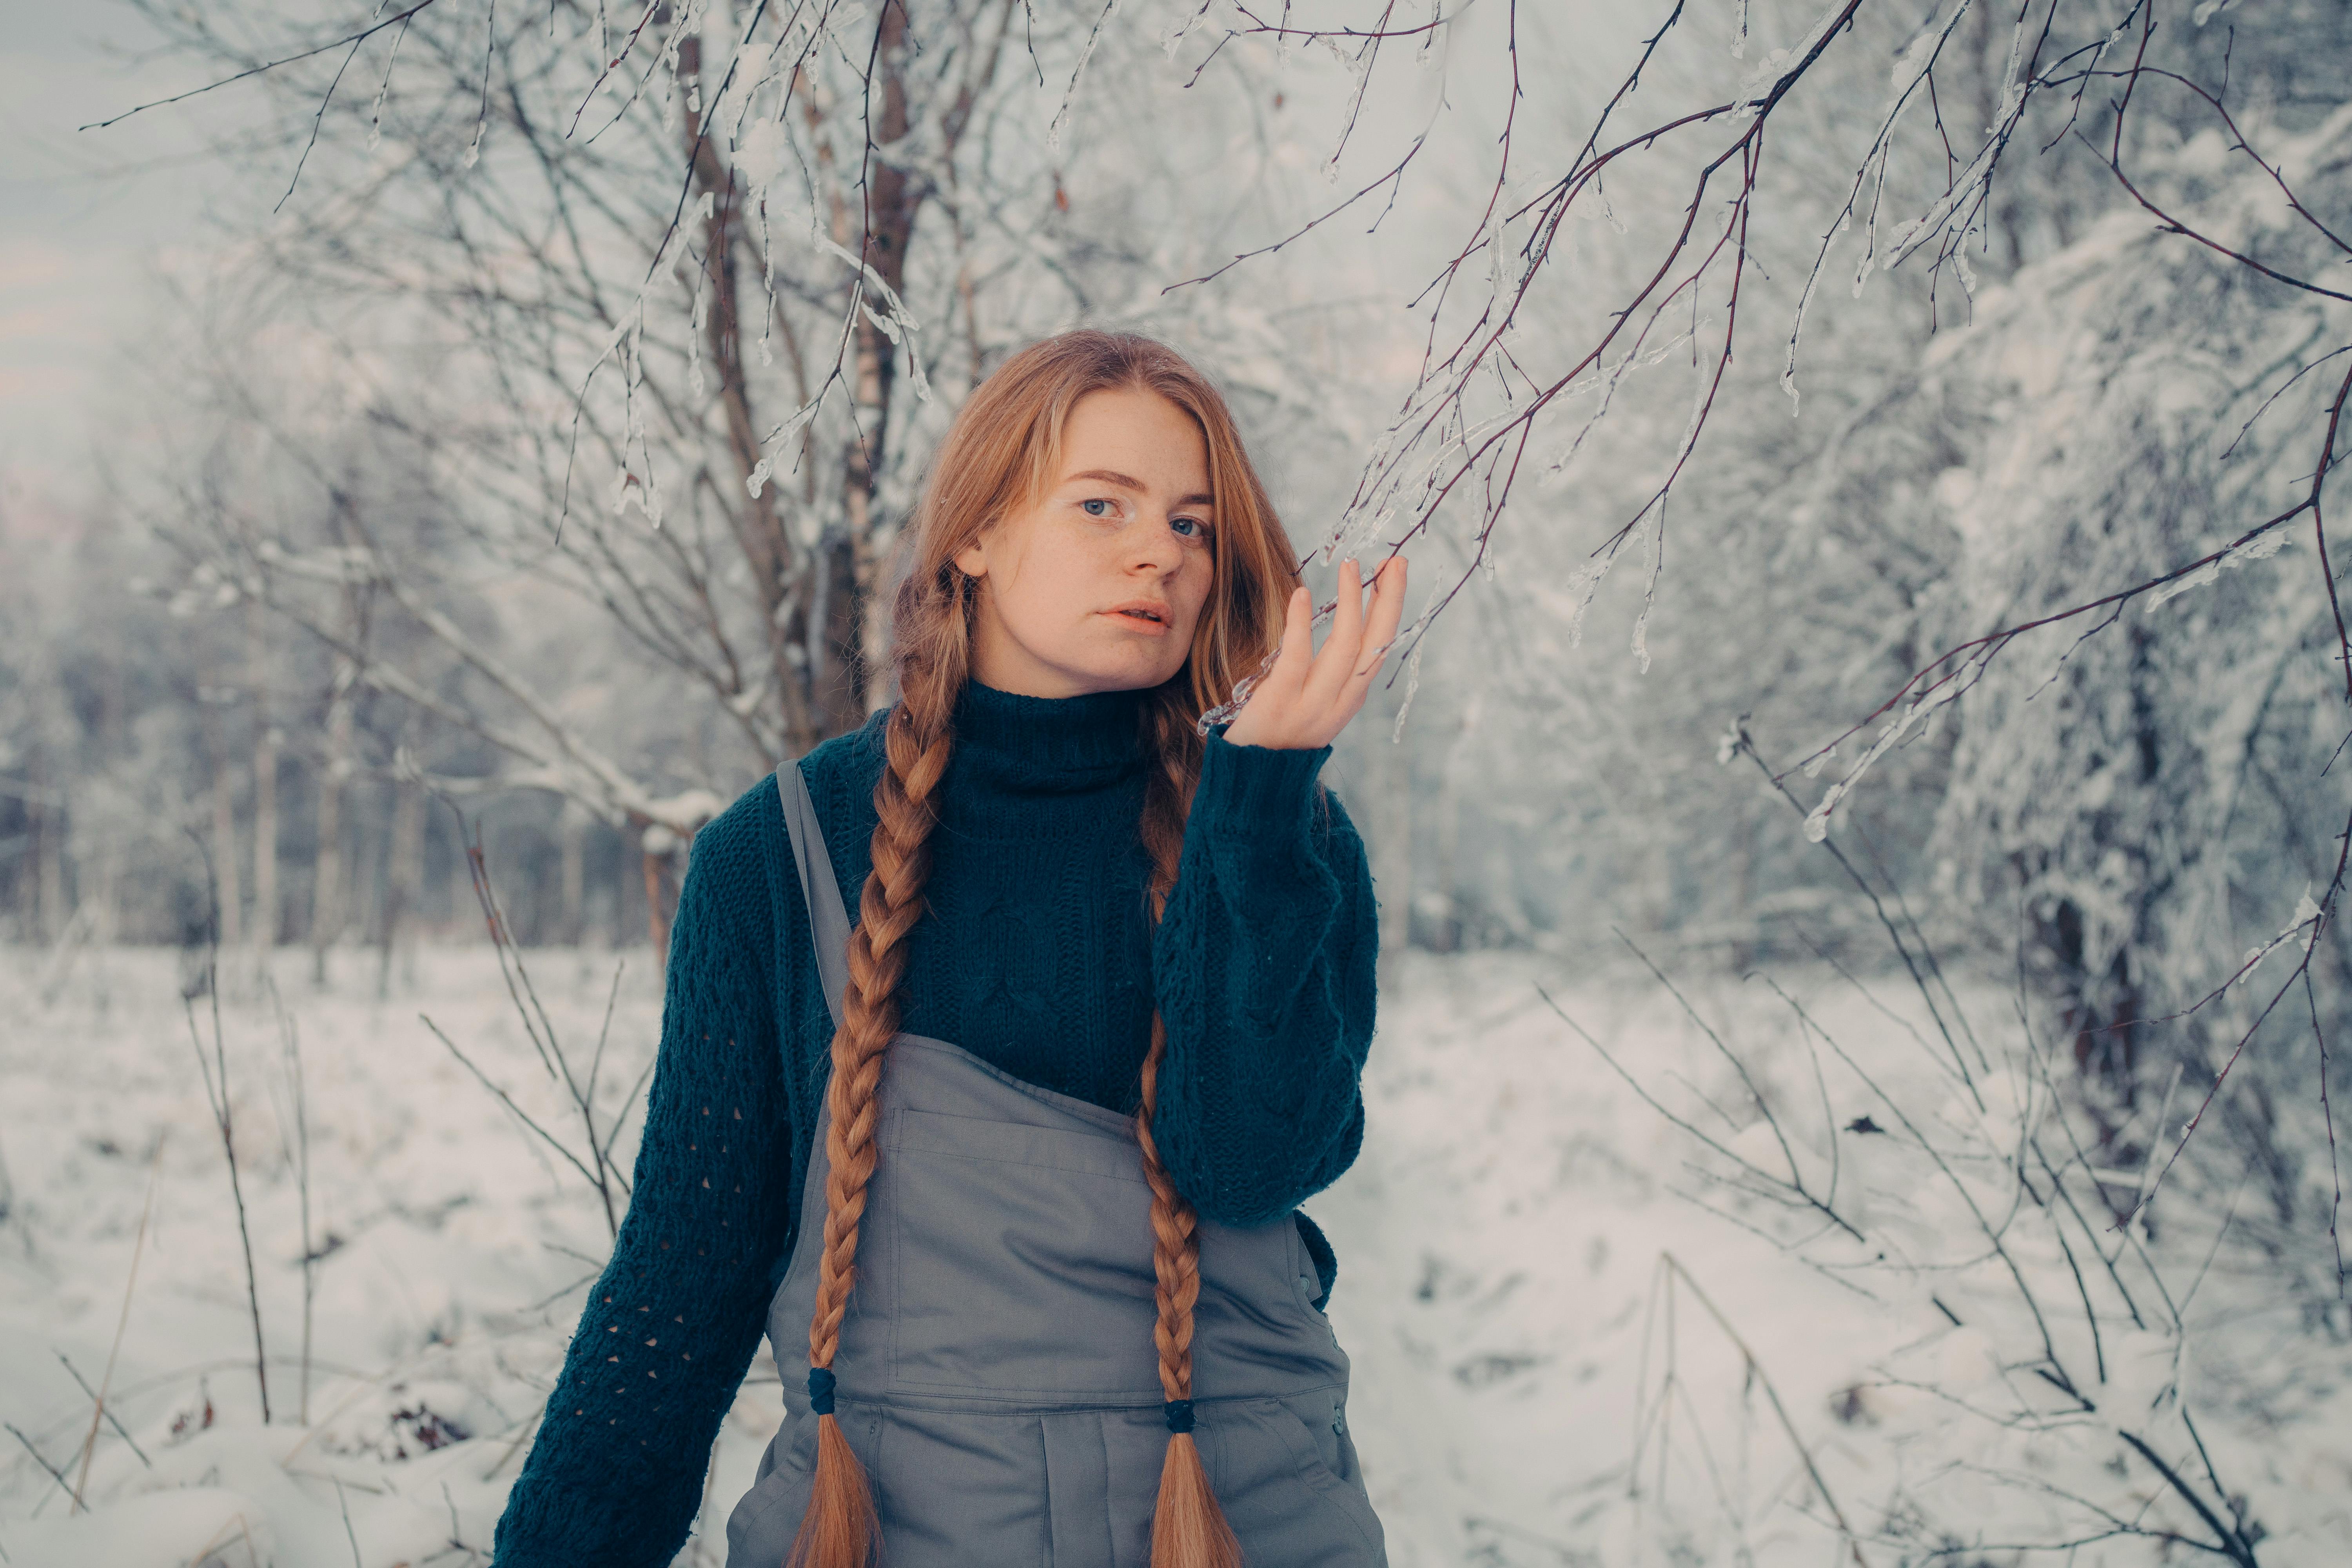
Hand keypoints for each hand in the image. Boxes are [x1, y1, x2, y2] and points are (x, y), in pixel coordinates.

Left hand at [1221, 555, 1408, 750]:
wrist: (1249, 779)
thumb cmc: (1278, 733)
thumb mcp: (1317, 705)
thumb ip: (1332, 675)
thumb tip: (1346, 629)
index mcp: (1350, 698)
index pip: (1379, 647)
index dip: (1390, 608)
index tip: (1393, 573)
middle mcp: (1339, 702)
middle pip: (1373, 644)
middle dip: (1388, 600)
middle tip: (1394, 560)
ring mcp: (1312, 703)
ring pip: (1343, 647)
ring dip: (1352, 603)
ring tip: (1353, 565)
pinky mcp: (1280, 701)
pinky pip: (1296, 657)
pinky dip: (1300, 623)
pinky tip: (1301, 593)